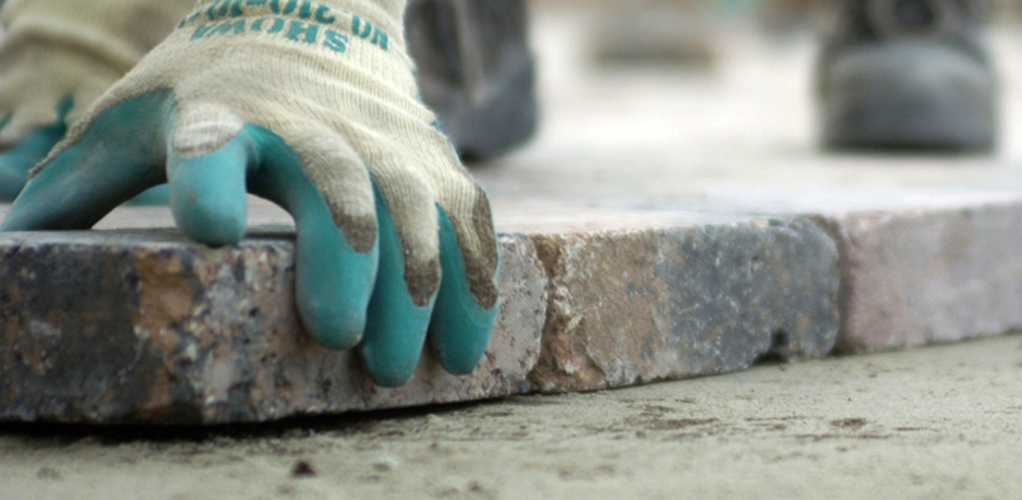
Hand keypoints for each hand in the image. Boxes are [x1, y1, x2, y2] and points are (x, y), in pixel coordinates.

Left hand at [0, 0, 500, 386]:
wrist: (310, 13)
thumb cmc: (209, 84)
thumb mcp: (133, 118)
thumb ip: (80, 183)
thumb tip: (10, 246)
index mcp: (220, 115)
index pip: (211, 144)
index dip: (210, 181)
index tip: (210, 231)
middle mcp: (310, 126)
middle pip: (336, 194)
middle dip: (345, 271)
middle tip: (337, 344)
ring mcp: (381, 141)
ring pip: (414, 214)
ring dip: (416, 294)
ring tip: (398, 368)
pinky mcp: (431, 158)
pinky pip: (466, 219)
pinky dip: (473, 285)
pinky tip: (464, 346)